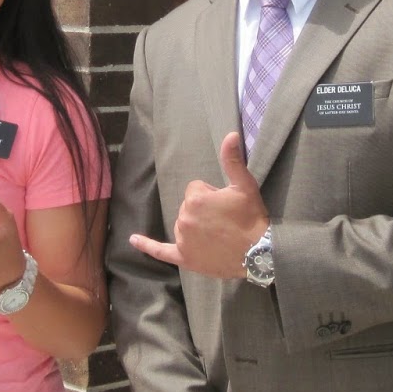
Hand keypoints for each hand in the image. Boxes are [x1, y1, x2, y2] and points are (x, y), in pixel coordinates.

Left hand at [130, 132, 268, 277]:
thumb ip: (232, 159)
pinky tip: (133, 240)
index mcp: (195, 198)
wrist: (259, 253)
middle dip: (204, 211)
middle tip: (225, 221)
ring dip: (195, 226)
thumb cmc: (252, 217)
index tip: (226, 205)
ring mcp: (183, 239)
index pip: (195, 189)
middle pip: (188, 206)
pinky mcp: (184, 257)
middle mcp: (184, 218)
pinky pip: (160, 251)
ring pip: (182, 224)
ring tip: (219, 235)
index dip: (212, 195)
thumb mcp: (244, 185)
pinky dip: (146, 245)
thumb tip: (230, 134)